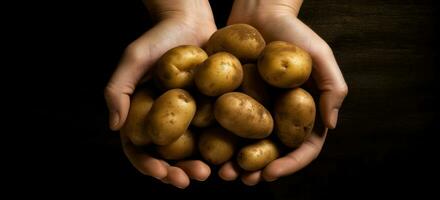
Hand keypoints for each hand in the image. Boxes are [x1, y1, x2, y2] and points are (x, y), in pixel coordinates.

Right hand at [105, 0, 216, 188]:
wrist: (192, 20)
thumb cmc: (159, 37)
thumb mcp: (134, 60)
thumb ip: (118, 90)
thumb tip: (115, 127)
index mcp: (143, 115)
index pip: (140, 148)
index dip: (148, 165)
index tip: (162, 173)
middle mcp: (166, 121)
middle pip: (169, 156)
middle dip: (178, 172)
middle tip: (192, 179)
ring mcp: (191, 118)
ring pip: (194, 151)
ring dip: (200, 165)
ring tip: (212, 173)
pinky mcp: (213, 110)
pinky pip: (217, 133)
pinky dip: (223, 148)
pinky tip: (232, 157)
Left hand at [219, 0, 347, 184]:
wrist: (259, 12)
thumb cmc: (294, 32)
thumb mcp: (320, 55)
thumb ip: (331, 87)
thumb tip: (331, 125)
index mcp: (303, 113)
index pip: (303, 148)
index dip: (289, 165)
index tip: (269, 173)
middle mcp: (279, 117)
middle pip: (272, 154)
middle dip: (258, 171)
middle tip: (243, 180)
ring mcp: (254, 112)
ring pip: (246, 146)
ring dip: (235, 164)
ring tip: (222, 173)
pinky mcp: (232, 102)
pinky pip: (225, 126)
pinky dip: (217, 141)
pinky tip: (205, 151)